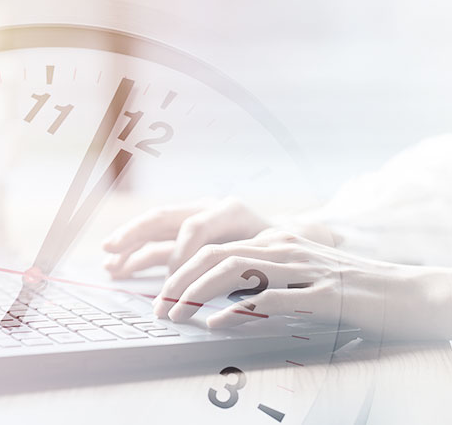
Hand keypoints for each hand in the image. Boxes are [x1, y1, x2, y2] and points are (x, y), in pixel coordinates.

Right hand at [102, 197, 269, 278]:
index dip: (181, 256)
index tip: (173, 283)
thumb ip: (241, 266)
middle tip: (110, 248)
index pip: (194, 227)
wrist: (286, 238)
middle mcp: (207, 208)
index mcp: (229, 210)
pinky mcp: (187, 232)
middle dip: (134, 234)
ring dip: (129, 244)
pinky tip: (119, 267)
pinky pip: (157, 241)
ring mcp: (194, 217)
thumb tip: (212, 288)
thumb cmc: (279, 251)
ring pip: (154, 227)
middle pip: (163, 216)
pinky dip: (138, 253)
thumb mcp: (268, 257)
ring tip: (108, 263)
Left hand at [154, 228, 451, 340]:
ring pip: (237, 270)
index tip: (162, 296)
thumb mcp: (300, 275)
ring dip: (199, 293)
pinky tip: (217, 323)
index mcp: (276, 241)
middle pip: (217, 255)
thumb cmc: (349, 288)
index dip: (182, 270)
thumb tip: (225, 300)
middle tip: (158, 309)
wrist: (406, 293)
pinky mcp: (323, 293)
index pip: (216, 248)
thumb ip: (265, 278)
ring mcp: (304, 268)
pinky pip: (273, 298)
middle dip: (179, 280)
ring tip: (176, 315)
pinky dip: (240, 310)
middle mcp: (284, 248)